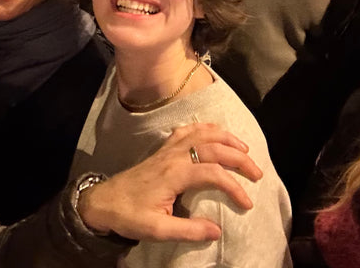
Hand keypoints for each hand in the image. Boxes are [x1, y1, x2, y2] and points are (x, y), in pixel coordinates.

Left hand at [78, 124, 260, 241]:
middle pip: (213, 147)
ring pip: (202, 133)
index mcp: (174, 174)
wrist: (103, 202)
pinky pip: (187, 130)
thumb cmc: (129, 215)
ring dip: (225, 138)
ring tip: (244, 148)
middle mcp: (173, 156)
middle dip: (239, 158)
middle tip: (257, 173)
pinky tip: (214, 132)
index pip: (213, 174)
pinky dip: (204, 128)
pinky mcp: (162, 149)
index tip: (247, 203)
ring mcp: (167, 149)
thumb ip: (188, 231)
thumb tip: (217, 231)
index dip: (234, 187)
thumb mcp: (157, 230)